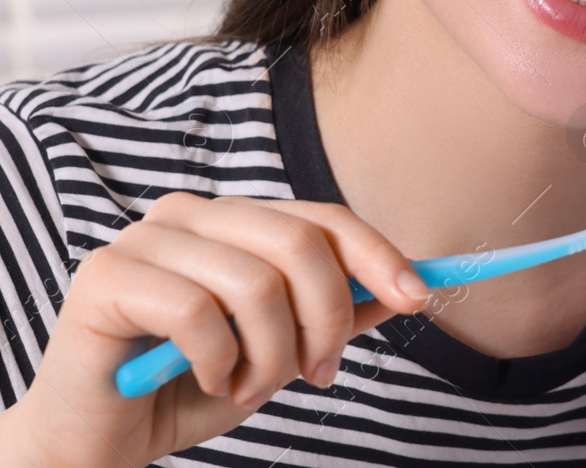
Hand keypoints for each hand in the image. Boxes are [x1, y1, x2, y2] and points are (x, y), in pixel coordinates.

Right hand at [1, 193, 430, 467]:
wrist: (100, 439)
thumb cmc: (190, 387)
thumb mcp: (281, 350)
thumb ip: (336, 314)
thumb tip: (405, 288)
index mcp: (237, 220)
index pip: (324, 219)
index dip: (379, 256)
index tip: (419, 298)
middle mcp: (193, 213)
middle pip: (299, 244)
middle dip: (326, 319)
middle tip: (318, 373)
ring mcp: (146, 237)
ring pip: (255, 283)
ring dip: (270, 355)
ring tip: (248, 388)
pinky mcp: (106, 274)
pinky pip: (197, 312)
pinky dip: (217, 362)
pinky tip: (206, 380)